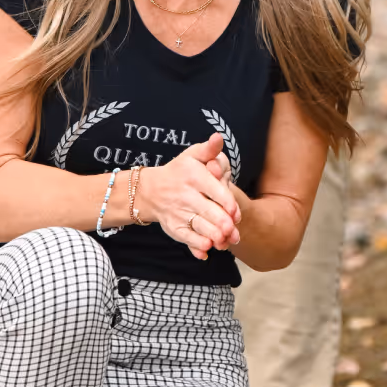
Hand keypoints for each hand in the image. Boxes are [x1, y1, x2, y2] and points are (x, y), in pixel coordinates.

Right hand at [138, 133, 241, 261]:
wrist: (151, 190)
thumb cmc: (179, 171)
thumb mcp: (192, 156)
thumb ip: (209, 149)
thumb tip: (218, 137)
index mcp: (193, 176)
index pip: (214, 191)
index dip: (228, 203)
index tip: (236, 213)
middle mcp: (185, 195)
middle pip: (208, 212)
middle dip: (223, 225)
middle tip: (234, 232)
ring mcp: (178, 213)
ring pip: (199, 228)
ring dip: (214, 237)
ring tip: (226, 241)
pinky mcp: (174, 227)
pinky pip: (186, 239)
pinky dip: (197, 246)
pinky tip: (208, 249)